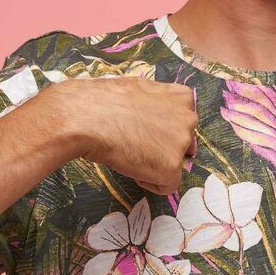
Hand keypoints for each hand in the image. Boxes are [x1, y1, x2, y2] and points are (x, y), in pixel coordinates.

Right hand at [55, 77, 197, 194]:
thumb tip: (151, 115)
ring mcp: (181, 144)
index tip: (146, 133)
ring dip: (156, 164)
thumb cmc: (103, 101)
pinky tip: (131, 169)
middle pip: (183, 143)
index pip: (183, 120)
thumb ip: (155, 102)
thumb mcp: (138, 89)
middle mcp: (188, 119)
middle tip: (138, 146)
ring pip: (175, 163)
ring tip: (130, 155)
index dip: (164, 130)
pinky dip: (150, 183)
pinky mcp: (171, 168)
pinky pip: (167, 185)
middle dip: (164, 148)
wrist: (87, 117)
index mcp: (182, 97)